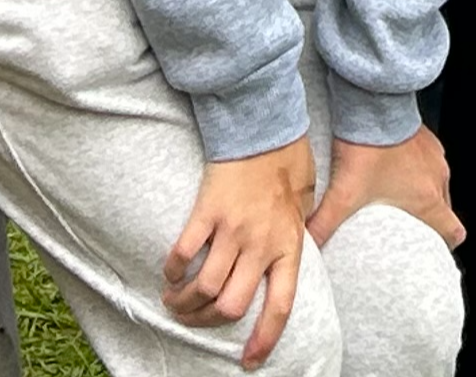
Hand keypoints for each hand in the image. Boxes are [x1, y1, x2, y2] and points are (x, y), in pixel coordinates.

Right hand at [167, 140, 315, 367]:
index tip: (249, 361)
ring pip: (204, 287)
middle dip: (208, 322)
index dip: (264, 339)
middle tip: (194, 320)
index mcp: (289, 245)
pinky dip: (172, 270)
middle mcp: (261, 244)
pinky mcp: (208, 211)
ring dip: (185, 303)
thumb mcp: (307, 200)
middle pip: (231, 305)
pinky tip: (169, 274)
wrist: (263, 123)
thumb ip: (300, 229)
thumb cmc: (288, 159)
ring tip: (174, 303)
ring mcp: (233, 229)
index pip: (279, 306)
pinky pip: (185, 252)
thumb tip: (299, 251)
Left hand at [312, 126, 461, 247]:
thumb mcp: (344, 193)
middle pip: (444, 209)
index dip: (445, 243)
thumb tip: (308, 244)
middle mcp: (437, 178)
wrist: (373, 104)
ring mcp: (434, 156)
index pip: (454, 230)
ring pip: (438, 185)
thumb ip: (325, 222)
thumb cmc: (368, 147)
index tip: (431, 247)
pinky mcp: (427, 139)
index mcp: (427, 199)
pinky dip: (418, 170)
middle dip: (429, 220)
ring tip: (398, 197)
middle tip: (405, 226)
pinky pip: (429, 162)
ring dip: (423, 192)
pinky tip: (395, 168)